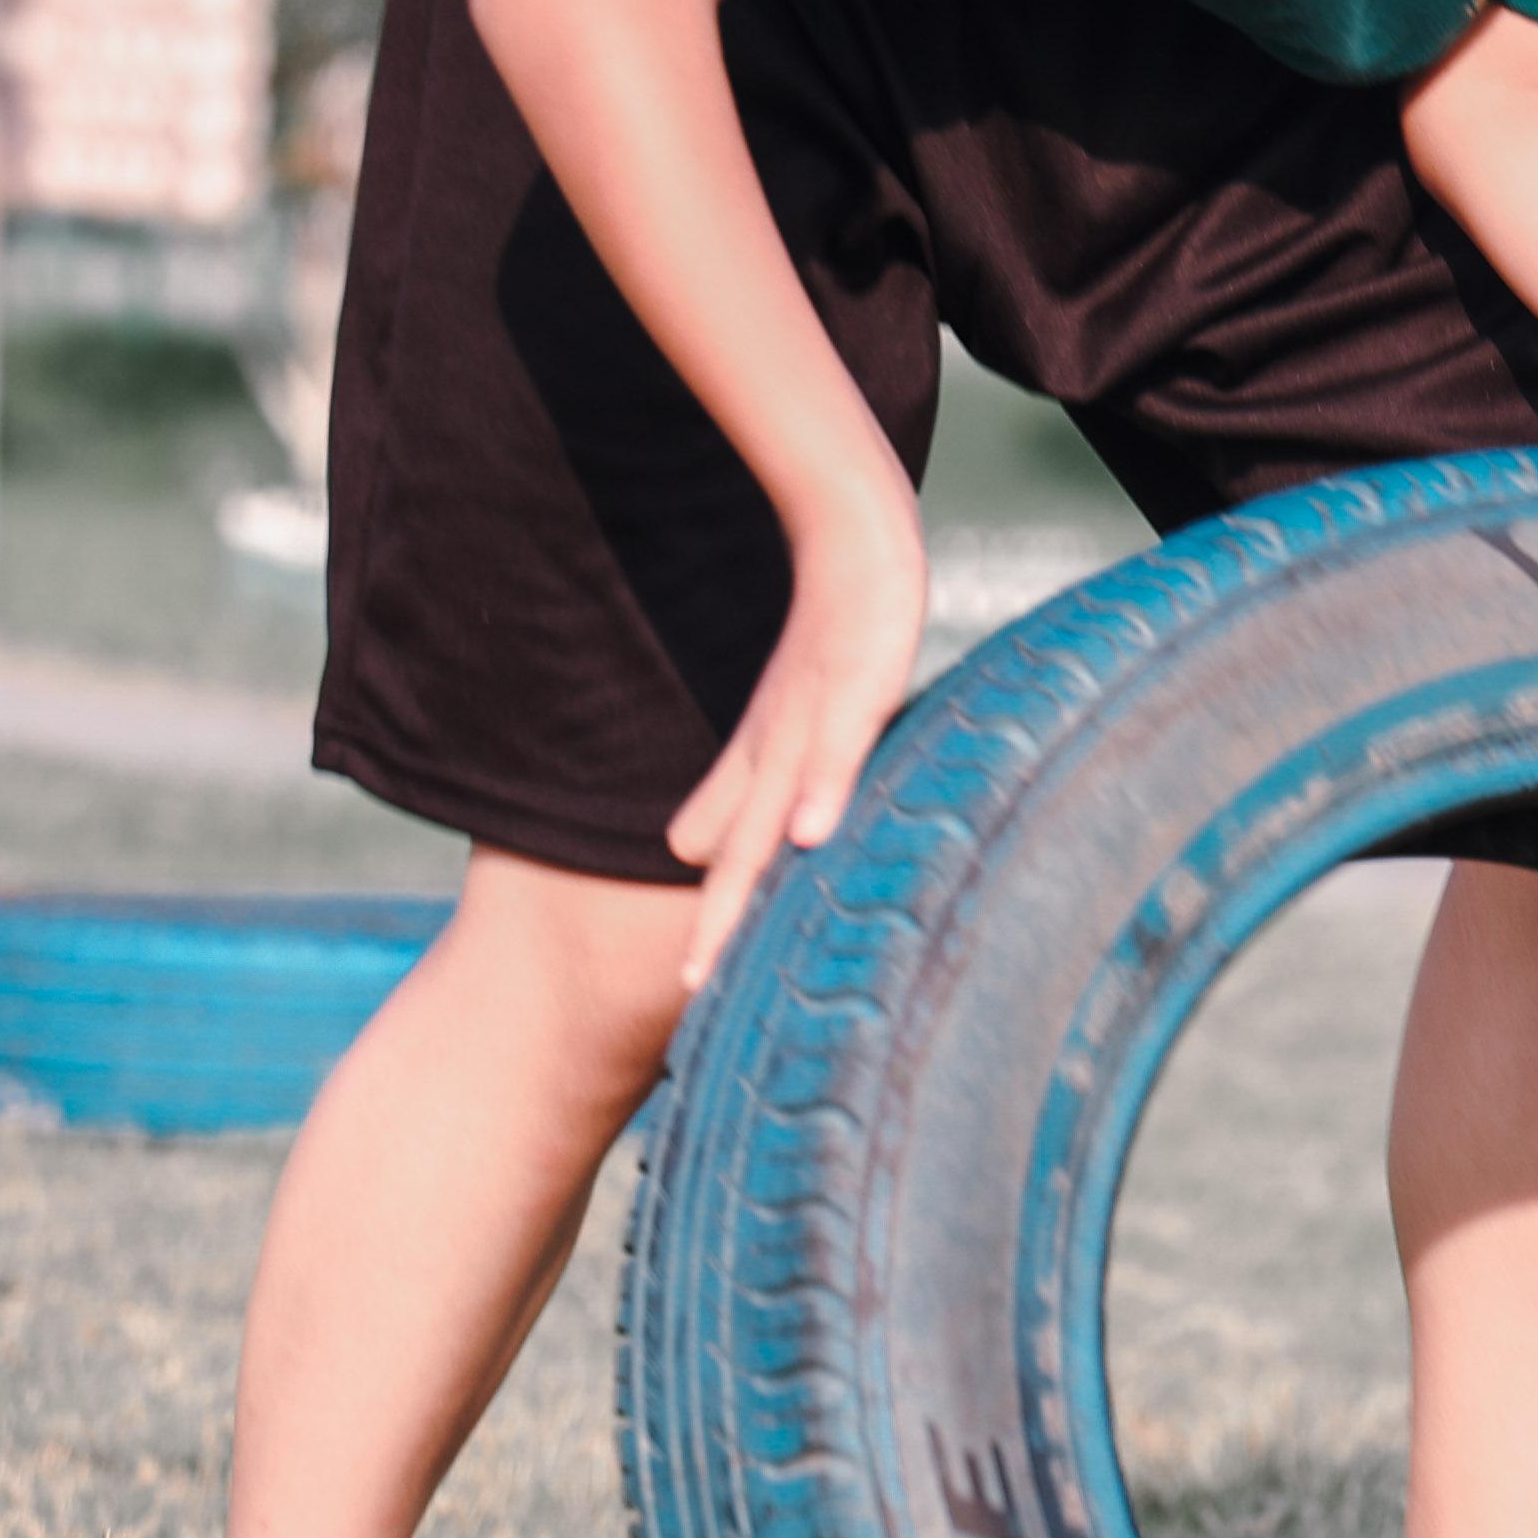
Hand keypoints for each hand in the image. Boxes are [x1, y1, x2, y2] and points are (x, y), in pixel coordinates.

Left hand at [664, 495, 927, 989]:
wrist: (849, 544)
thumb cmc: (825, 645)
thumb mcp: (775, 727)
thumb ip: (734, 788)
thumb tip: (683, 852)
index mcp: (762, 768)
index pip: (733, 859)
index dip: (716, 922)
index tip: (693, 993)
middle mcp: (776, 753)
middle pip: (744, 845)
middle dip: (721, 915)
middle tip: (692, 985)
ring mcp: (813, 719)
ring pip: (779, 800)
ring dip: (761, 860)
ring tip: (736, 924)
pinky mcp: (854, 683)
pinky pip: (837, 742)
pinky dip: (823, 785)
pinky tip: (813, 831)